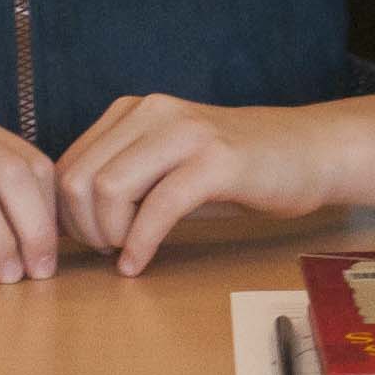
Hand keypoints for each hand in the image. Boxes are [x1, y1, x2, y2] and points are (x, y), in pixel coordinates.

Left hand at [55, 96, 362, 272]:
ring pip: (109, 189)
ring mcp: (186, 133)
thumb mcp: (168, 166)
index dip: (66, 215)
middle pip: (79, 178)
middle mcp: (154, 112)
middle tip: (107, 252)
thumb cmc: (235, 170)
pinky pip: (159, 207)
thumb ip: (123, 182)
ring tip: (128, 253)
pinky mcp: (217, 161)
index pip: (67, 165)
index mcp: (134, 111)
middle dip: (82, 229)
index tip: (89, 243)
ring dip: (109, 235)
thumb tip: (67, 223)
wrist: (309, 153)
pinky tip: (141, 263)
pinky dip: (141, 243)